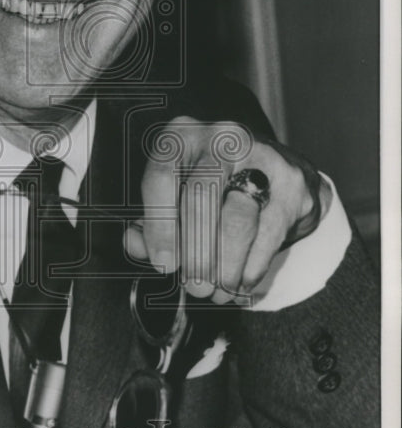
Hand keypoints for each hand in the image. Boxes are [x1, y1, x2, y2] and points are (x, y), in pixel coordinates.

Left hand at [124, 116, 331, 304]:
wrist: (276, 172)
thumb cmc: (212, 186)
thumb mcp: (173, 195)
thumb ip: (149, 221)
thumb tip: (135, 245)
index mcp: (181, 136)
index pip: (162, 176)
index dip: (159, 226)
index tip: (164, 264)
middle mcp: (222, 137)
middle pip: (202, 198)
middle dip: (196, 253)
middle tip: (193, 286)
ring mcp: (262, 156)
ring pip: (237, 220)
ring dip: (224, 266)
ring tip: (216, 291)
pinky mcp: (292, 184)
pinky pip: (269, 234)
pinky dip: (251, 267)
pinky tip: (240, 283)